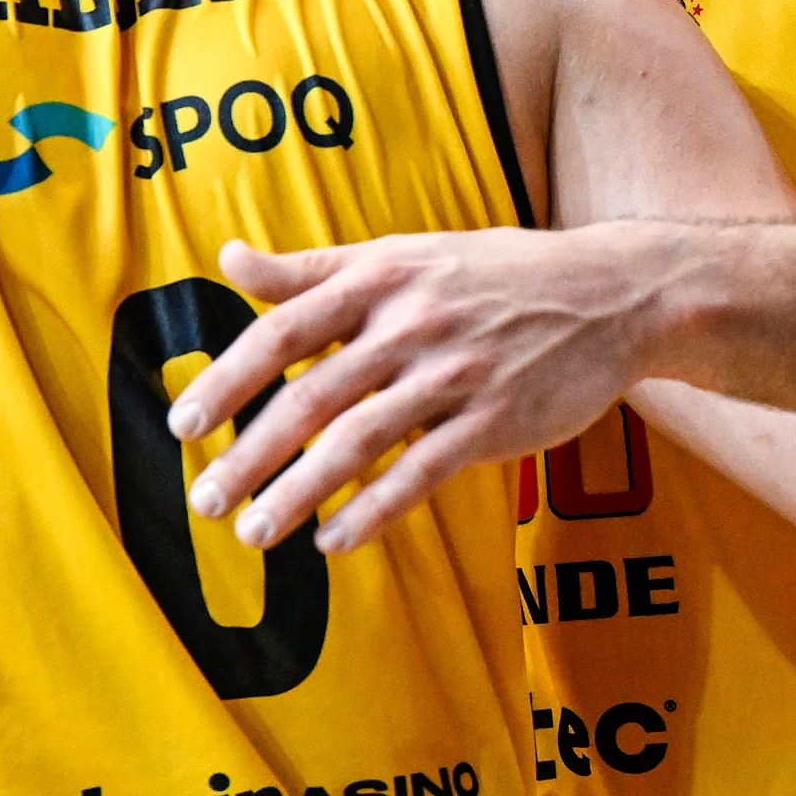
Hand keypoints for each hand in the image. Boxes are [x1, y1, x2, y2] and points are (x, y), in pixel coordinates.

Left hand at [163, 228, 665, 553]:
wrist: (612, 294)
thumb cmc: (493, 274)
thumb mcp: (402, 254)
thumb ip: (311, 269)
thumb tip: (228, 259)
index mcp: (379, 280)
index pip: (283, 331)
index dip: (228, 379)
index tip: (183, 423)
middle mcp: (410, 325)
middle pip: (310, 398)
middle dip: (249, 454)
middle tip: (203, 500)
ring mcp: (453, 375)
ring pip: (357, 443)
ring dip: (297, 493)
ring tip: (254, 532)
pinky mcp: (493, 422)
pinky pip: (418, 473)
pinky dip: (370, 511)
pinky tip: (332, 541)